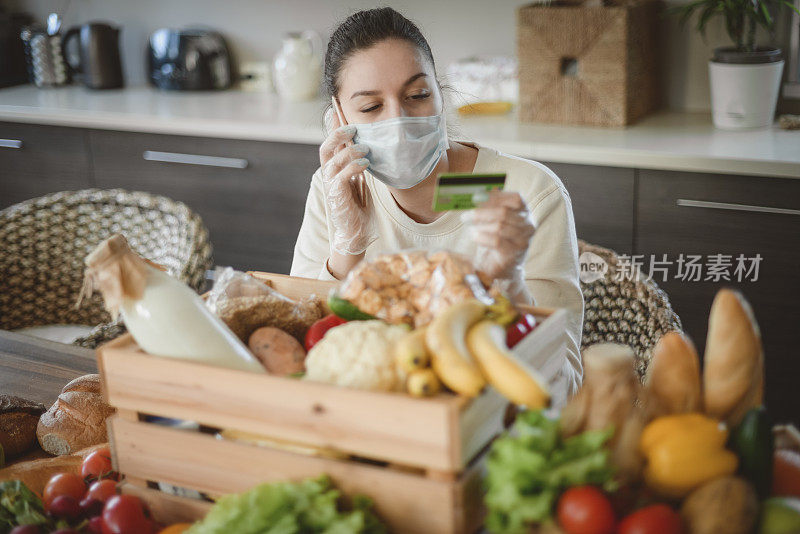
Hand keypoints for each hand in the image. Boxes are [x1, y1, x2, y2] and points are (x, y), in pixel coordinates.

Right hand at [319, 111, 373, 256]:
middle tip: (352, 127)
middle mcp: (329, 175)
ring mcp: (331, 185)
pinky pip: (342, 175)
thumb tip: (365, 145)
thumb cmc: (359, 208)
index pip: (331, 143)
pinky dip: (353, 166)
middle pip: (325, 148)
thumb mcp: (360, 181)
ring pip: (333, 159)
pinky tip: (366, 164)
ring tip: (365, 148)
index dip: (332, 126)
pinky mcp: (337, 195)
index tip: (337, 107)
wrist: (356, 233)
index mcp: (334, 170)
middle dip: (337, 134)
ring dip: (349, 150)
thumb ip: (358, 164)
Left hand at [463, 191, 535, 292]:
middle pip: (503, 212)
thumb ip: (489, 206)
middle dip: (481, 212)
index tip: (476, 197)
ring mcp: (523, 241)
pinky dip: (482, 237)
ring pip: (499, 226)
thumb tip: (474, 192)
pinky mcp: (514, 254)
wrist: (502, 268)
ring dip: (480, 225)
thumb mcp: (494, 220)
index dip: (496, 196)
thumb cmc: (496, 241)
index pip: (516, 199)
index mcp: (526, 213)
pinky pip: (496, 241)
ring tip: (470, 229)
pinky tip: (475, 236)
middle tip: (466, 216)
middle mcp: (528, 226)